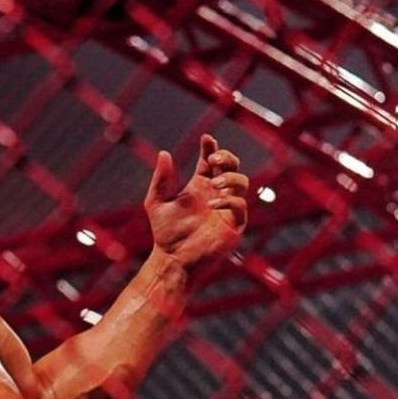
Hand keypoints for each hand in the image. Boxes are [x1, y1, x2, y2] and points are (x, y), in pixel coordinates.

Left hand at [144, 134, 247, 268]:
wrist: (172, 259)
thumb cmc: (164, 233)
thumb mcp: (156, 202)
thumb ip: (161, 179)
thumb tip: (164, 153)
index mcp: (200, 185)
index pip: (210, 160)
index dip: (211, 148)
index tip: (207, 139)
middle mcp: (216, 193)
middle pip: (232, 166)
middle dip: (227, 157)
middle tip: (215, 159)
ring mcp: (227, 208)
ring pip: (242, 183)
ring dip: (230, 178)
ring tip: (214, 183)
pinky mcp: (234, 224)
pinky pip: (241, 206)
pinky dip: (230, 201)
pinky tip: (213, 204)